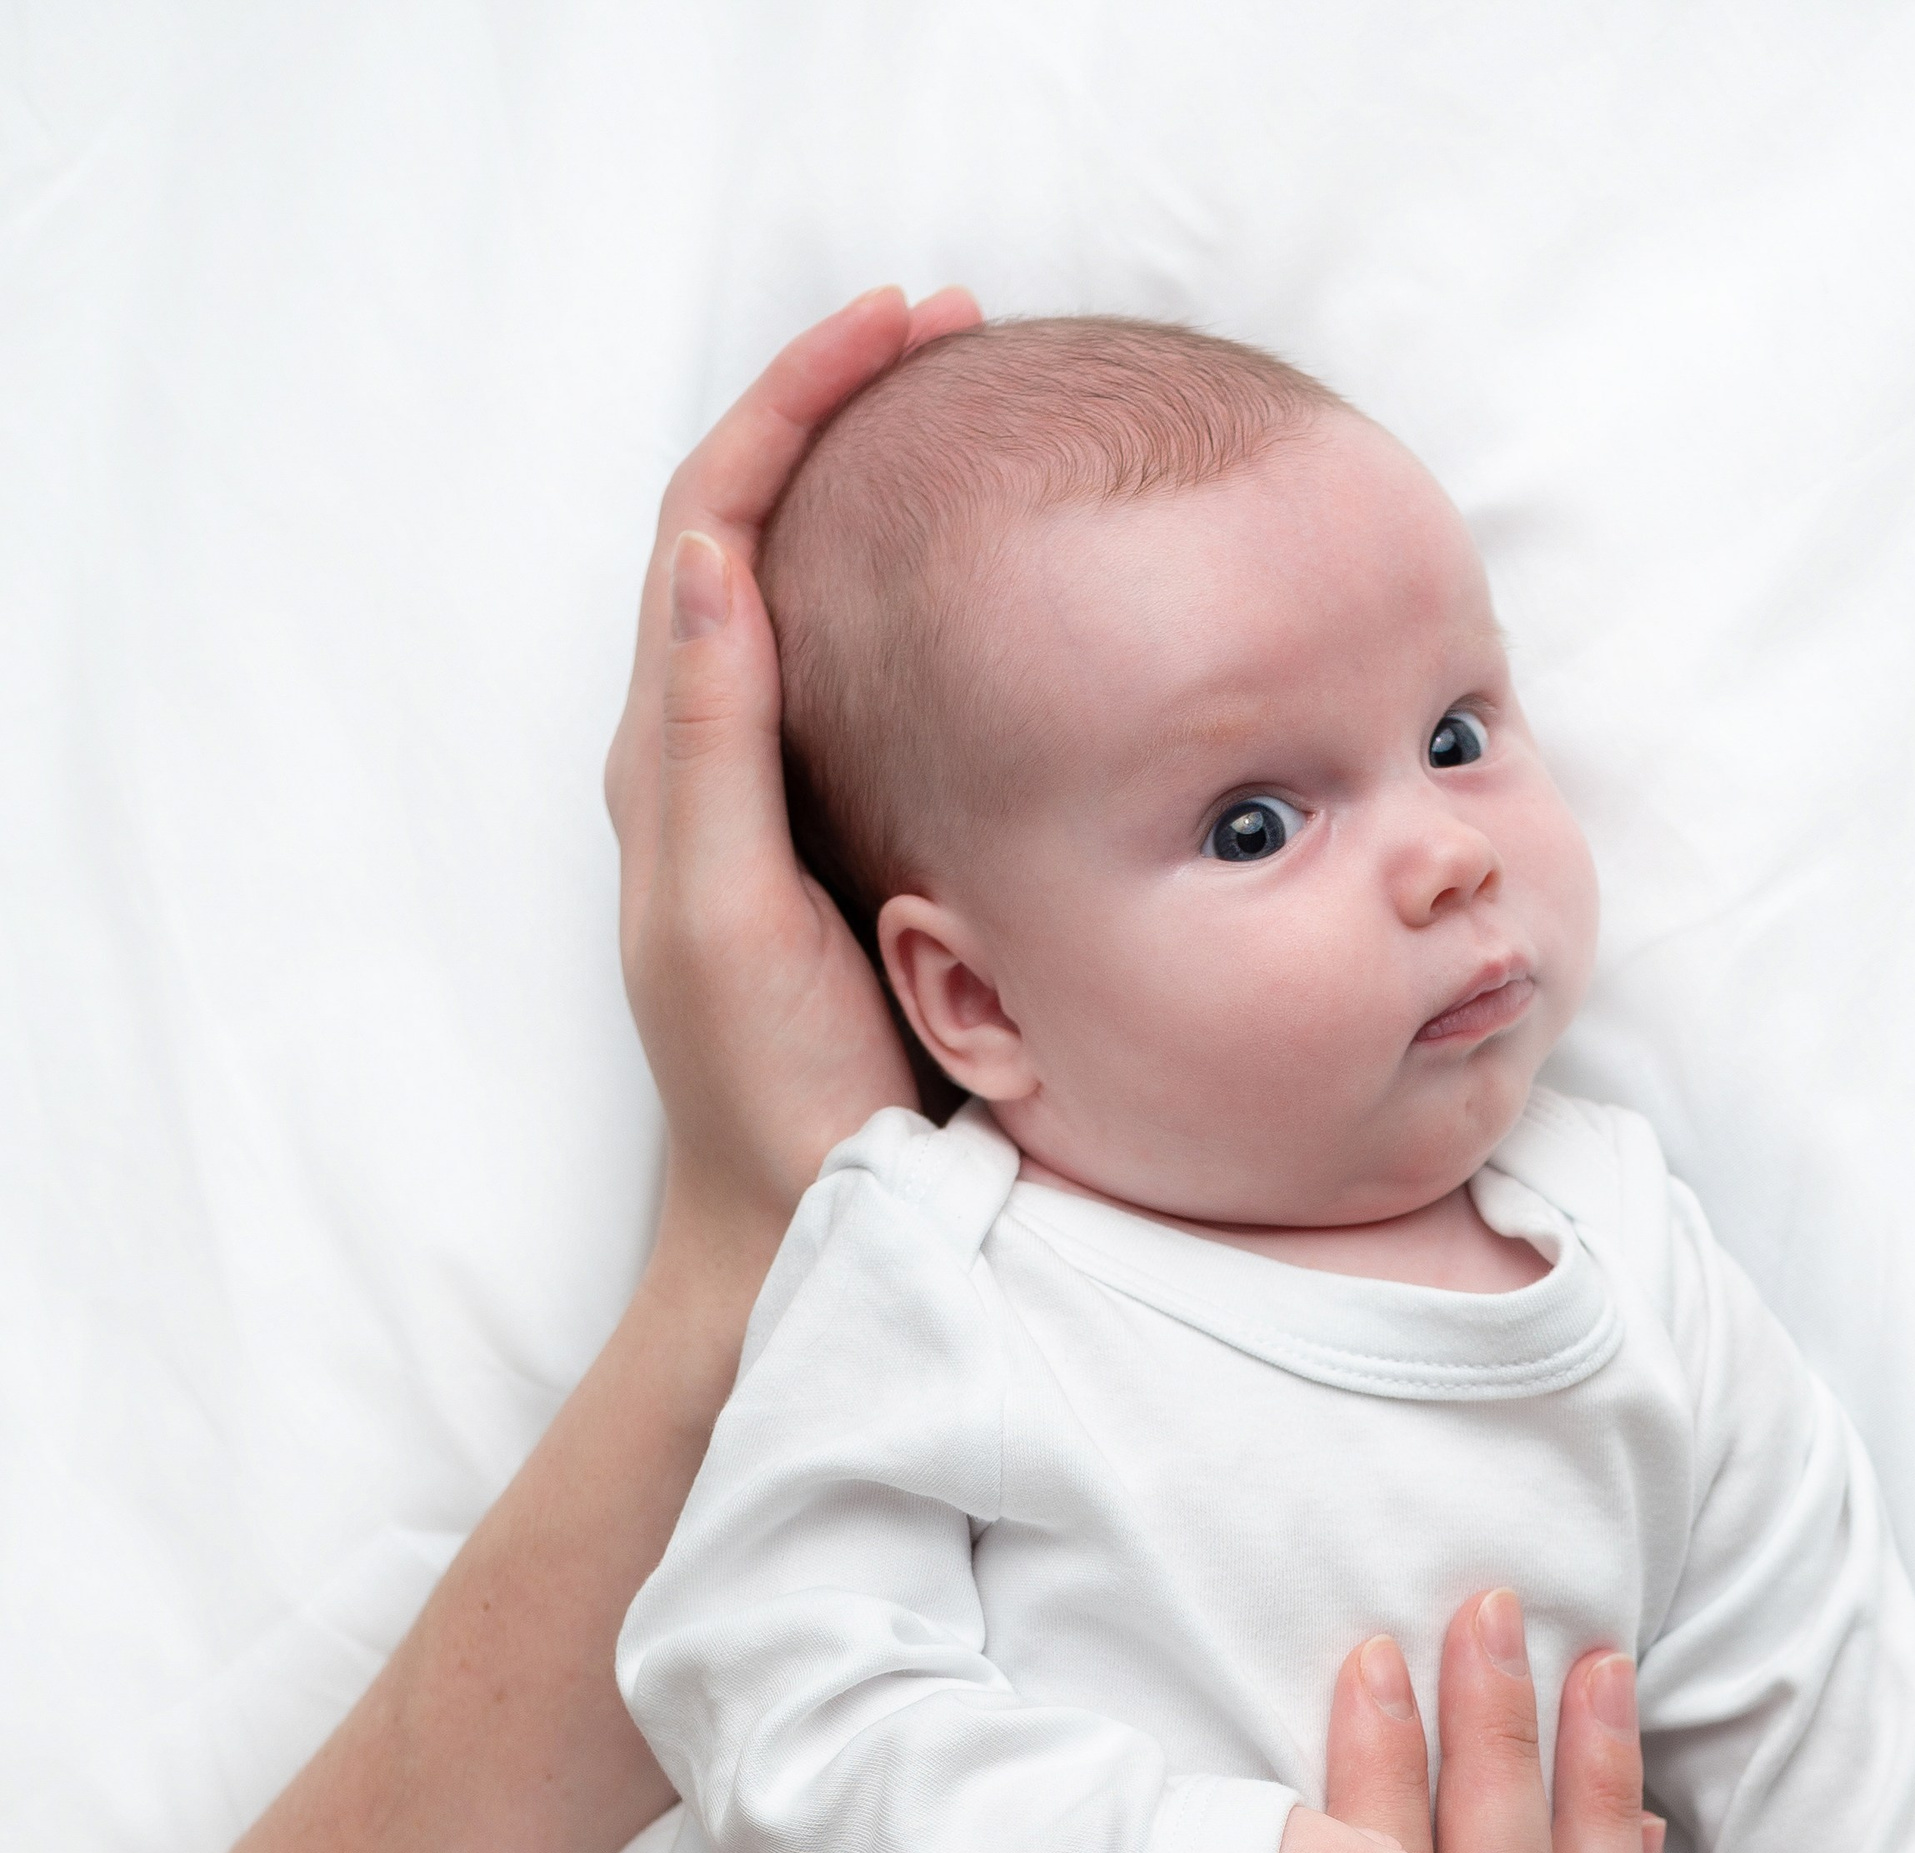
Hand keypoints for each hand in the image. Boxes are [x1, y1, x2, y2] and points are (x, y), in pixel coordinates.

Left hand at [606, 282, 980, 1295]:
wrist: (806, 1232)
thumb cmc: (764, 1097)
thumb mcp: (720, 916)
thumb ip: (709, 743)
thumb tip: (713, 548)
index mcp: (673, 757)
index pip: (715, 518)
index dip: (799, 402)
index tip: (908, 325)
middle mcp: (716, 760)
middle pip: (756, 525)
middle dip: (844, 408)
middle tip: (957, 333)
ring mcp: (784, 804)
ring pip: (816, 594)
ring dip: (882, 490)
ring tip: (981, 419)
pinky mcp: (848, 848)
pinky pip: (872, 683)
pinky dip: (925, 598)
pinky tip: (1007, 590)